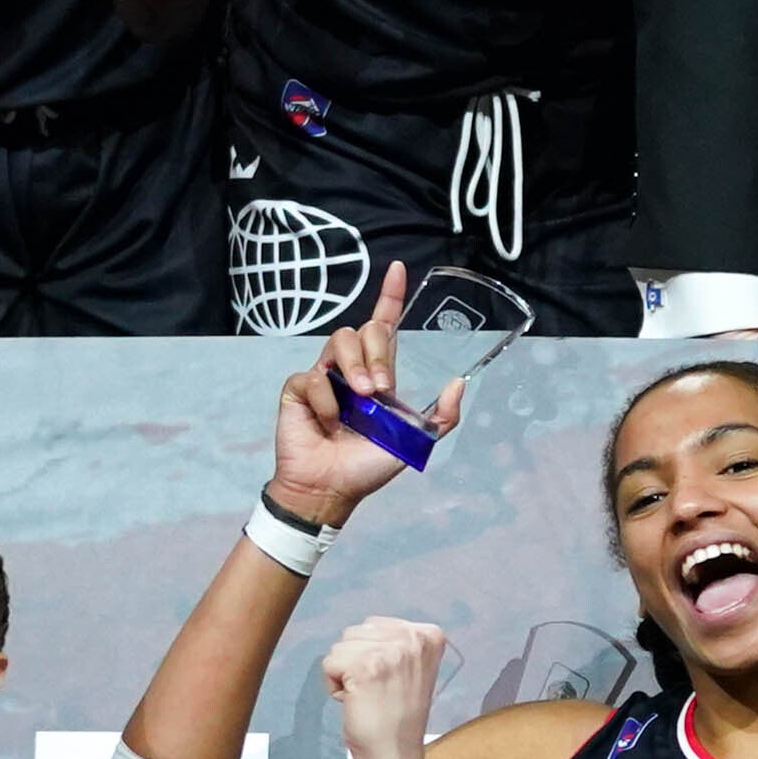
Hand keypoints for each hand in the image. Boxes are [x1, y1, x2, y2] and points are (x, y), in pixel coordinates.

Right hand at [268, 263, 461, 522]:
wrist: (331, 489)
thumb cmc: (368, 467)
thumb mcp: (415, 442)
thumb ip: (442, 416)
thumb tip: (459, 383)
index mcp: (378, 375)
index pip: (383, 325)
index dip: (390, 296)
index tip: (399, 269)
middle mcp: (350, 370)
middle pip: (364, 329)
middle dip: (377, 354)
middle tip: (380, 390)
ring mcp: (323, 377)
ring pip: (338, 341)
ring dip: (355, 367)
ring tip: (360, 399)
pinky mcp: (298, 390)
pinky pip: (312, 377)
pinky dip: (326, 401)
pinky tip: (328, 423)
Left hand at [324, 614, 449, 758]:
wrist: (395, 757)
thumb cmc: (398, 716)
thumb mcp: (410, 668)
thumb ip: (395, 643)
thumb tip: (364, 629)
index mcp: (429, 635)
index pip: (375, 625)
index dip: (372, 654)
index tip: (390, 681)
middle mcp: (413, 638)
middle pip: (356, 632)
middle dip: (356, 661)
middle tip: (376, 691)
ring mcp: (390, 651)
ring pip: (340, 646)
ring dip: (344, 673)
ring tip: (366, 696)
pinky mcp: (366, 666)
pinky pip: (329, 663)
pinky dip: (333, 686)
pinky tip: (354, 702)